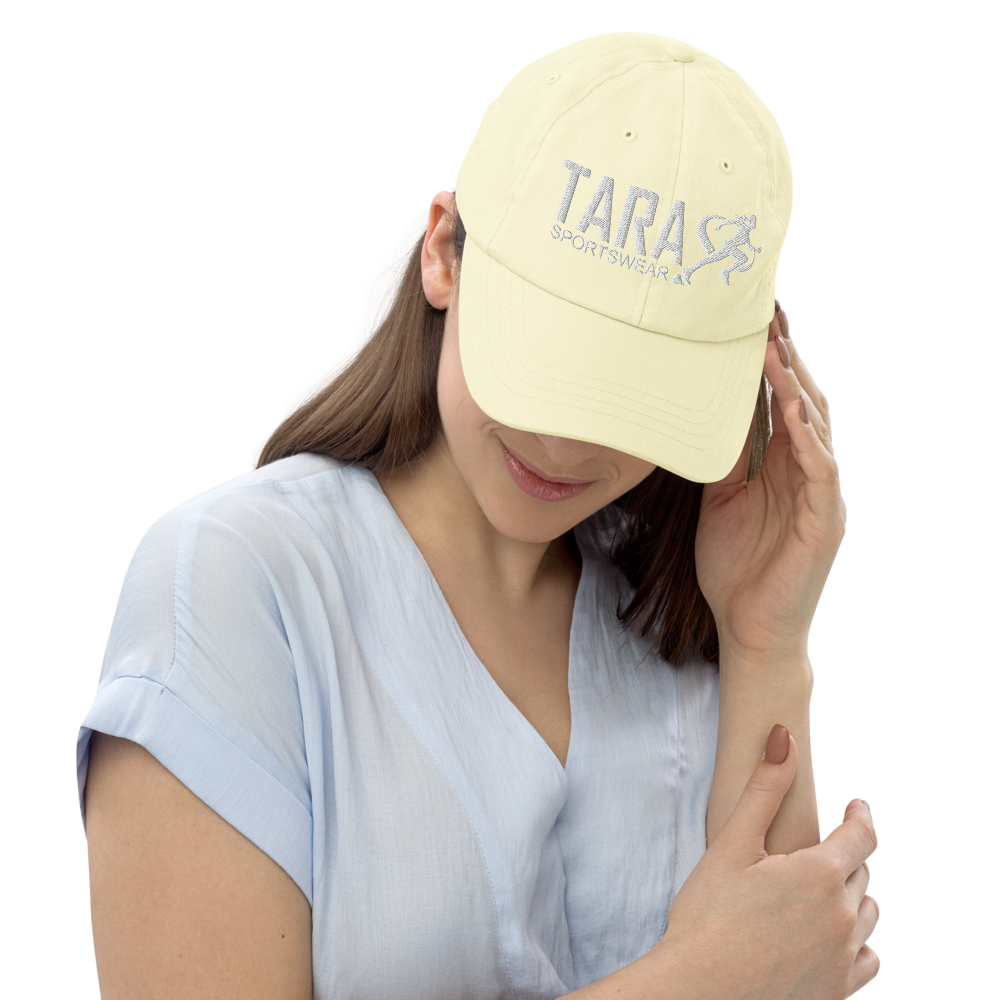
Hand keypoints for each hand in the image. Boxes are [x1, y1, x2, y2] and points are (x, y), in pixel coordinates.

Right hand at [653, 726, 880, 999]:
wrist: (698, 992)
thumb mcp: (732, 843)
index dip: (861, 816)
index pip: (861, 836)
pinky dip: (856, 942)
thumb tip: (782, 736)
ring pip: (867, 916)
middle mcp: (841, 917)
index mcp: (819, 875)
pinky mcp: (836, 993)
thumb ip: (764, 788)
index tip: (856, 806)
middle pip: (862, 874)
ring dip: (851, 896)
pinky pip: (867, 960)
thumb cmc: (707, 915)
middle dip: (847, 855)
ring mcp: (843, 959)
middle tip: (823, 849)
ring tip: (825, 890)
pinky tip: (833, 938)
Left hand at [695, 299, 846, 658]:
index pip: (778, 402)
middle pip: (801, 401)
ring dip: (793, 387)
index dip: (767, 361)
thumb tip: (703, 416)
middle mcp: (808, 472)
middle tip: (763, 314)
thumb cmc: (736, 569)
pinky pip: (821, 471)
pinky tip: (792, 411)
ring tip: (771, 349)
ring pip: (815, 428)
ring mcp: (821, 495)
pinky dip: (808, 439)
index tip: (747, 321)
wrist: (748, 630)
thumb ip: (722, 460)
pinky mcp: (825, 522)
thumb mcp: (720, 501)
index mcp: (784, 466)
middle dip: (784, 357)